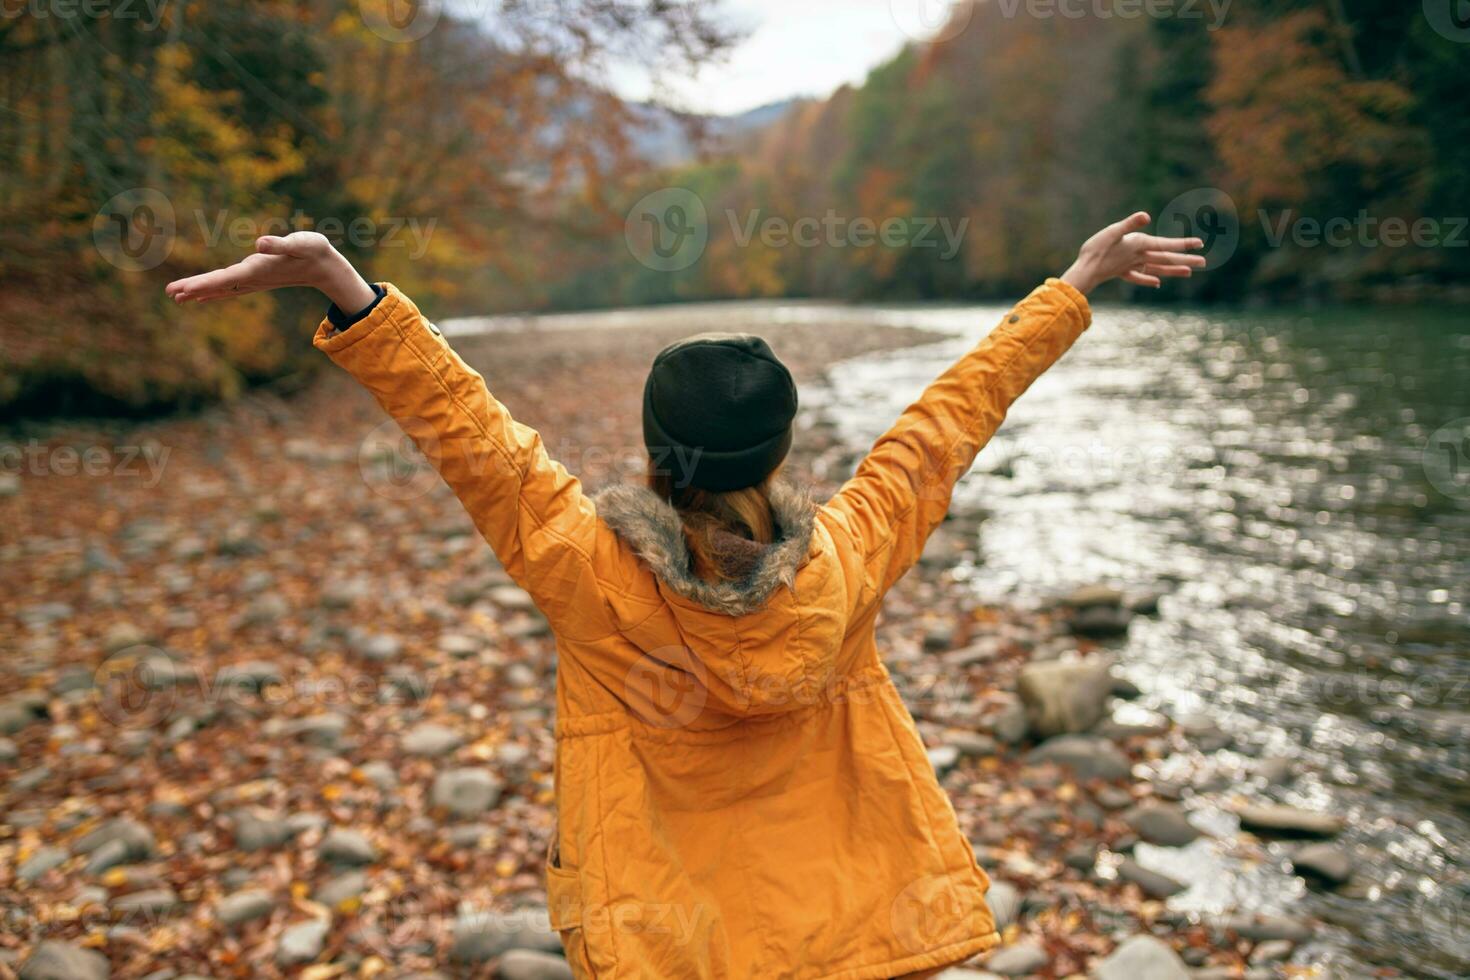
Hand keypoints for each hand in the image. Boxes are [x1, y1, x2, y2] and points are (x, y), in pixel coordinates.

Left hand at [165, 232, 377, 312]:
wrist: (327, 269)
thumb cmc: (314, 251)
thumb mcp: (302, 243)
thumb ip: (281, 244)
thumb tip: (259, 243)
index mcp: (259, 270)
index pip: (226, 278)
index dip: (204, 283)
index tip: (184, 289)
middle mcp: (253, 278)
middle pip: (219, 285)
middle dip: (194, 289)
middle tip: (170, 293)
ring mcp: (254, 281)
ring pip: (221, 288)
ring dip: (200, 292)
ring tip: (177, 297)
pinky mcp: (257, 279)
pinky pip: (229, 287)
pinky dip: (213, 291)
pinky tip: (201, 295)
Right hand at [1060, 212, 1206, 294]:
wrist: (1085, 271)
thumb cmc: (1096, 250)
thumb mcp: (1112, 231)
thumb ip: (1129, 224)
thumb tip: (1146, 216)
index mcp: (1139, 245)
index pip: (1165, 244)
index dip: (1183, 244)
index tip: (1200, 244)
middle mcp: (1138, 257)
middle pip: (1165, 258)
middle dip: (1184, 259)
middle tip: (1204, 262)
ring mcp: (1131, 266)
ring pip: (1156, 268)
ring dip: (1173, 270)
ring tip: (1189, 272)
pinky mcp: (1121, 271)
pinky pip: (1138, 276)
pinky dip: (1148, 278)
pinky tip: (1157, 283)